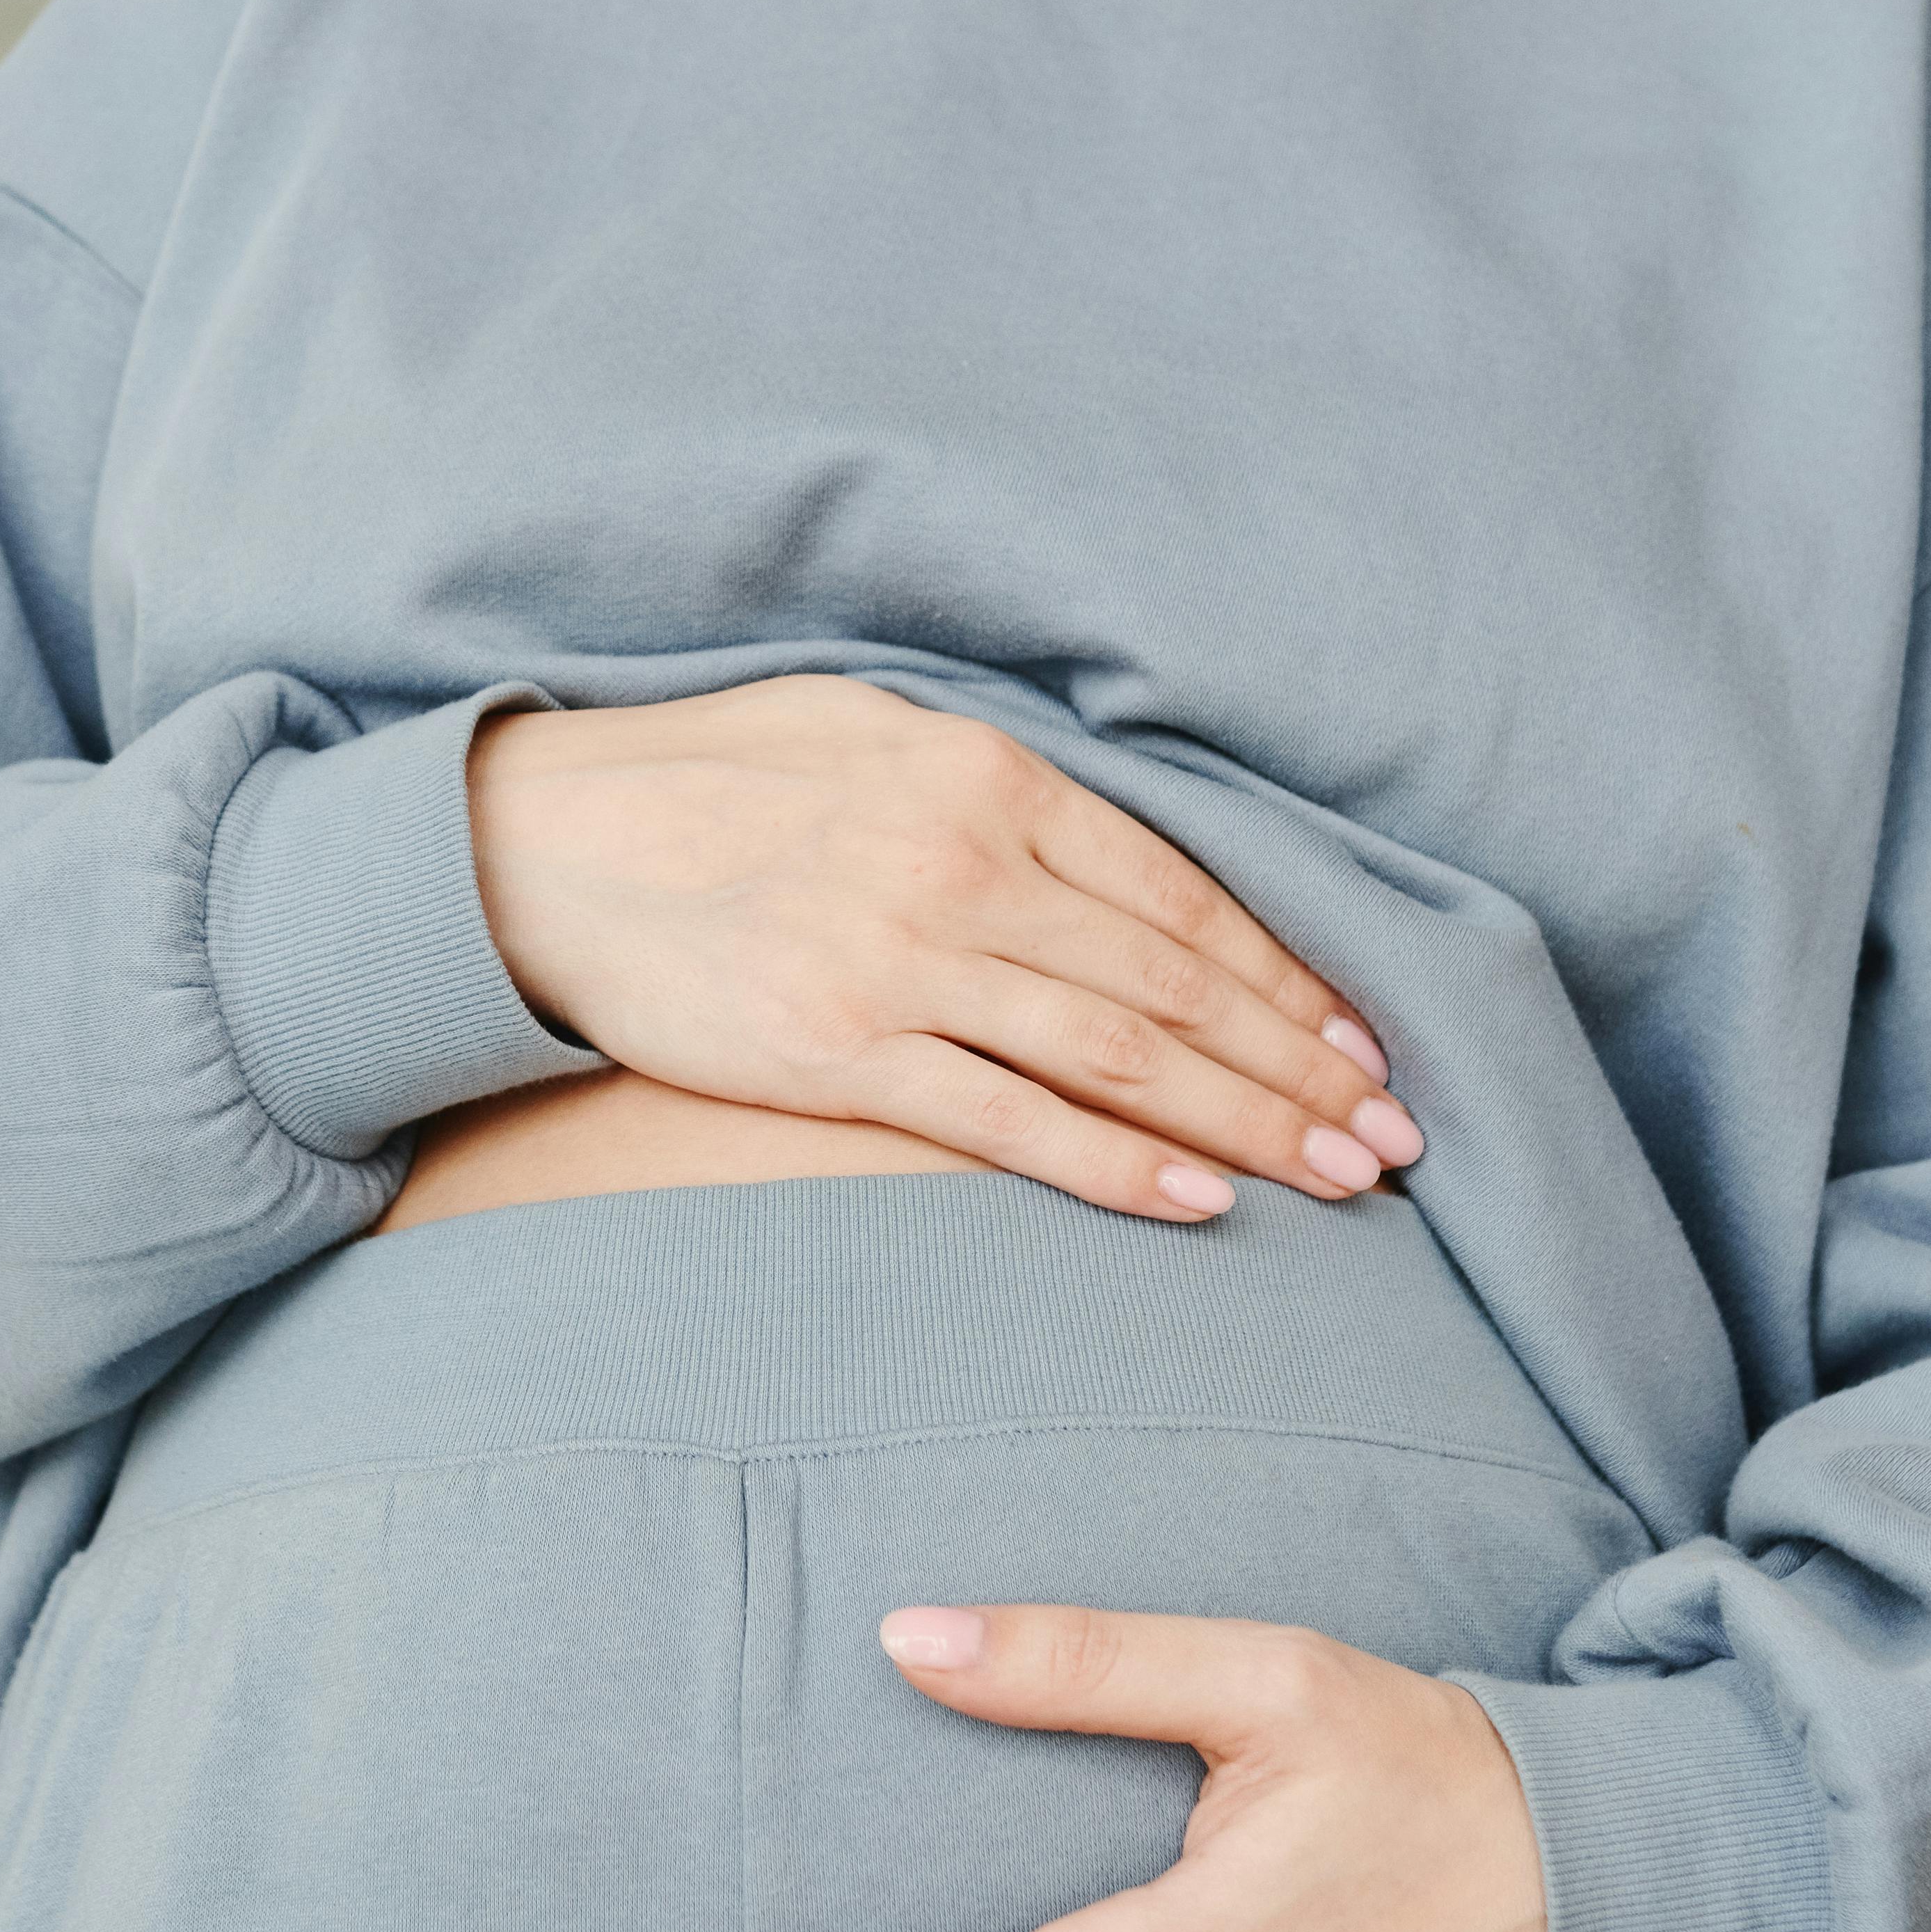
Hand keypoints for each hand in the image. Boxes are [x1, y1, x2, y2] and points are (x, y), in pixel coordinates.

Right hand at [462, 677, 1424, 1221]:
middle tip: (1390, 1135)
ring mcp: (903, 963)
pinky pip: (1007, 1122)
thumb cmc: (704, 780)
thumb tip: (1101, 840)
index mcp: (984, 779)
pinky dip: (1113, 1165)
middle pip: (1175, 983)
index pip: (1179, 893)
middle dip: (1299, 1066)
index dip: (1284, 976)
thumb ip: (988, 783)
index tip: (1358, 1043)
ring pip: (1119, 1054)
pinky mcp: (840, 1053)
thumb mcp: (864, 727)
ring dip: (1243, 1124)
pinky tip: (1195, 1204)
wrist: (540, 848)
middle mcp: (963, 865)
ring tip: (1334, 1178)